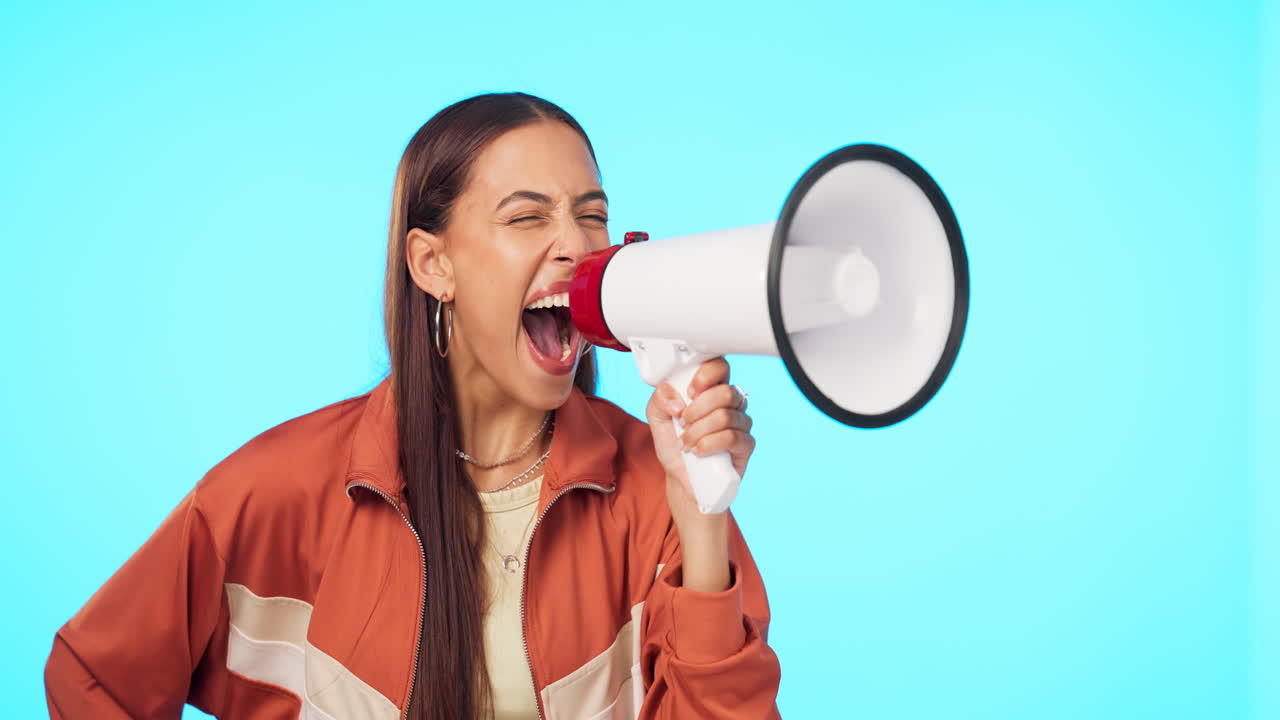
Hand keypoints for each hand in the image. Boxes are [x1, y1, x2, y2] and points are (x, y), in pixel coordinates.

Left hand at [644, 357, 754, 531]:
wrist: (682, 479)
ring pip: (726, 416)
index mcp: (711, 389)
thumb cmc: (674, 446)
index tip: (689, 391)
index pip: (720, 366)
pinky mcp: (746, 445)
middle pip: (725, 392)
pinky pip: (731, 437)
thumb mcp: (657, 419)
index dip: (706, 375)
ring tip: (686, 442)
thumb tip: (676, 399)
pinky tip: (698, 451)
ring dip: (698, 431)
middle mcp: (730, 403)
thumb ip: (659, 399)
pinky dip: (708, 444)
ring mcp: (741, 423)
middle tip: (683, 422)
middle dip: (697, 410)